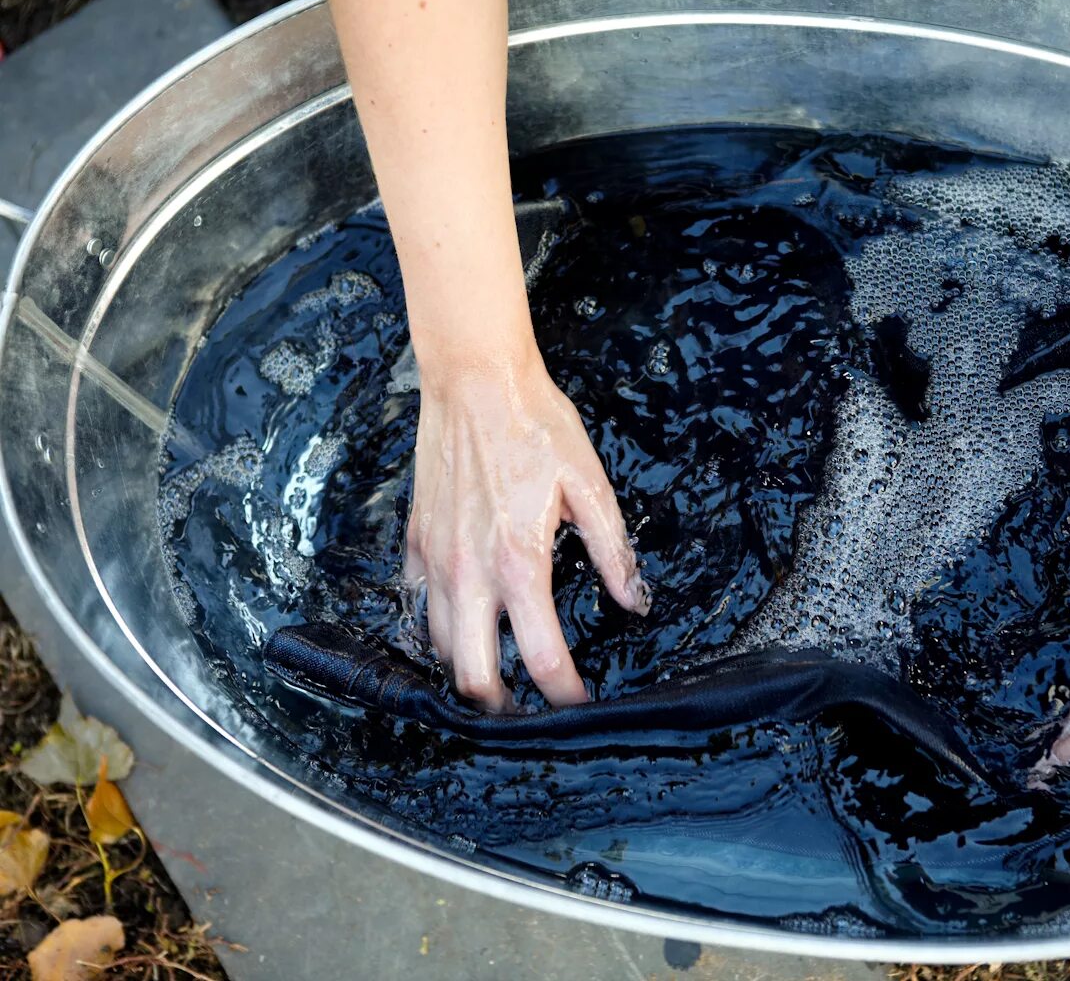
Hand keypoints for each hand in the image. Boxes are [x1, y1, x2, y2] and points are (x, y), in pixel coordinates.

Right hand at [405, 350, 648, 710]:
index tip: (580, 703)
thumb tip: (634, 601)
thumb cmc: (536, 426)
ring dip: (468, 666)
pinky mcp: (416, 541)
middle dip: (501, 705)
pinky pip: (420, 603)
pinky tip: (465, 618)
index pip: (543, 658)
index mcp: (519, 563)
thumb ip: (613, 552)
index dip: (565, 694)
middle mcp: (469, 572)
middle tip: (528, 708)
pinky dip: (440, 623)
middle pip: (472, 675)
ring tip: (498, 667)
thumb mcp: (591, 487)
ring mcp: (435, 559)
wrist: (475, 380)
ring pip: (441, 645)